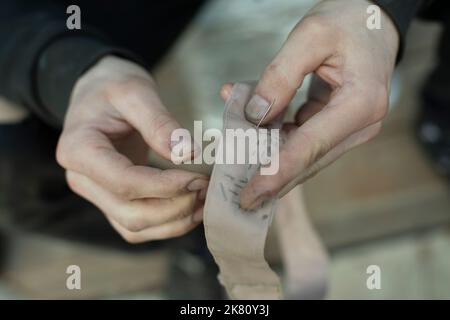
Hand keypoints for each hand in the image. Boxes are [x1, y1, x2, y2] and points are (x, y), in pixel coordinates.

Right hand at [57, 56, 207, 242]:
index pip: (124, 181)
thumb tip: (187, 153)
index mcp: (78, 149)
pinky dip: (165, 224)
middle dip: (173, 207)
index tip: (198, 178)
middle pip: (130, 213)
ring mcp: (95, 194)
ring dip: (173, 221)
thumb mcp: (134, 91)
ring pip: (134, 227)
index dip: (165, 186)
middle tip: (204, 188)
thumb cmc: (111, 87)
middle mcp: (81, 179)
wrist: (97, 93)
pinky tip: (190, 208)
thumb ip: (159, 122)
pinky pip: (137, 226)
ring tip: (203, 200)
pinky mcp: (110, 200)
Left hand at [222, 0, 398, 208]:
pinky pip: (303, 139)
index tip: (250, 195)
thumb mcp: (310, 36)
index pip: (311, 147)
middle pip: (308, 160)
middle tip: (239, 196)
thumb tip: (256, 116)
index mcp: (361, 103)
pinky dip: (277, 136)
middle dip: (272, 177)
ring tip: (237, 154)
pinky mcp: (338, 125)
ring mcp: (351, 128)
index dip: (278, 173)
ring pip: (303, 153)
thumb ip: (280, 77)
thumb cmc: (348, 21)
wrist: (373, 19)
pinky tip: (253, 126)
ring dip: (270, 154)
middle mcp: (360, 124)